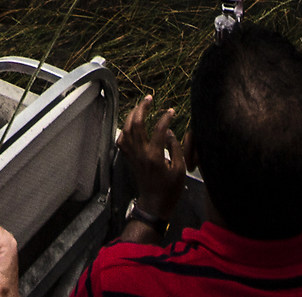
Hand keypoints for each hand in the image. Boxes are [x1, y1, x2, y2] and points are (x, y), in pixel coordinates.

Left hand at [117, 95, 189, 220]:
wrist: (154, 204)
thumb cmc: (170, 189)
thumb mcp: (180, 169)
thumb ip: (175, 148)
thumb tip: (168, 131)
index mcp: (155, 156)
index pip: (158, 129)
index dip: (165, 117)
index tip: (172, 111)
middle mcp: (140, 153)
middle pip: (136, 124)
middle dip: (142, 108)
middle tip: (150, 98)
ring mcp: (133, 156)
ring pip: (126, 130)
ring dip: (132, 115)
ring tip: (140, 106)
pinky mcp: (129, 159)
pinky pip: (122, 141)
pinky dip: (124, 129)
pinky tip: (130, 124)